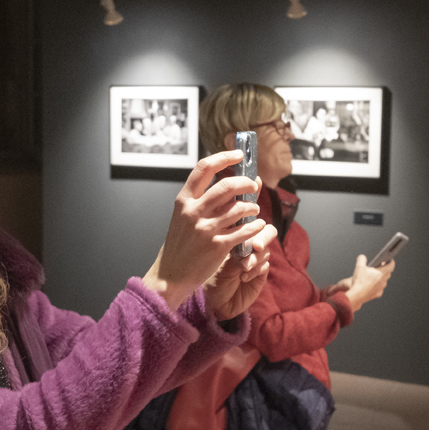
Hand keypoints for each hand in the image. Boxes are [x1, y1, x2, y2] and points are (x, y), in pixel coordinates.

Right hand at [142, 151, 264, 310]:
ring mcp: (205, 229)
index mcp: (184, 200)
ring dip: (253, 207)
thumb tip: (234, 183)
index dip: (224, 157)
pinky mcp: (217, 246)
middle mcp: (193, 211)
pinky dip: (255, 226)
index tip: (239, 154)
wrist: (170, 275)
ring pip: (239, 208)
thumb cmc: (181, 244)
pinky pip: (245, 230)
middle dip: (246, 183)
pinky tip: (257, 226)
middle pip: (227, 185)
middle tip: (253, 185)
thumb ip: (205, 200)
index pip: (204, 168)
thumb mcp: (184, 217)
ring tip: (254, 210)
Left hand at [204, 223, 278, 319]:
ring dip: (255, 258)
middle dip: (263, 237)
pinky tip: (243, 278)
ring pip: (265, 250)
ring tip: (243, 268)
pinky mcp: (261, 273)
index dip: (253, 222)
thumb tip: (252, 237)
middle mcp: (247, 246)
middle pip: (266, 232)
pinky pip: (264, 266)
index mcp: (235, 236)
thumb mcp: (221, 260)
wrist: (213, 303)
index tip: (248, 227)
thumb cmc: (211, 278)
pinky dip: (256, 270)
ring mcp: (255, 259)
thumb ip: (237, 248)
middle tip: (257, 246)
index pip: (249, 222)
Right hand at [342, 254, 394, 311]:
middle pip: (388, 273)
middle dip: (385, 270)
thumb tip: (362, 257)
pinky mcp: (377, 294)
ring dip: (381, 278)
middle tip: (380, 267)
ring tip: (374, 276)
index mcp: (381, 273)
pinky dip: (377, 286)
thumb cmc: (359, 282)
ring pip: (384, 281)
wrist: (357, 295)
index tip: (391, 260)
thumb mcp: (359, 266)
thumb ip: (362, 259)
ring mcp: (381, 288)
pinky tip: (371, 285)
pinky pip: (380, 289)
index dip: (391, 262)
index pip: (391, 266)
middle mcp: (383, 281)